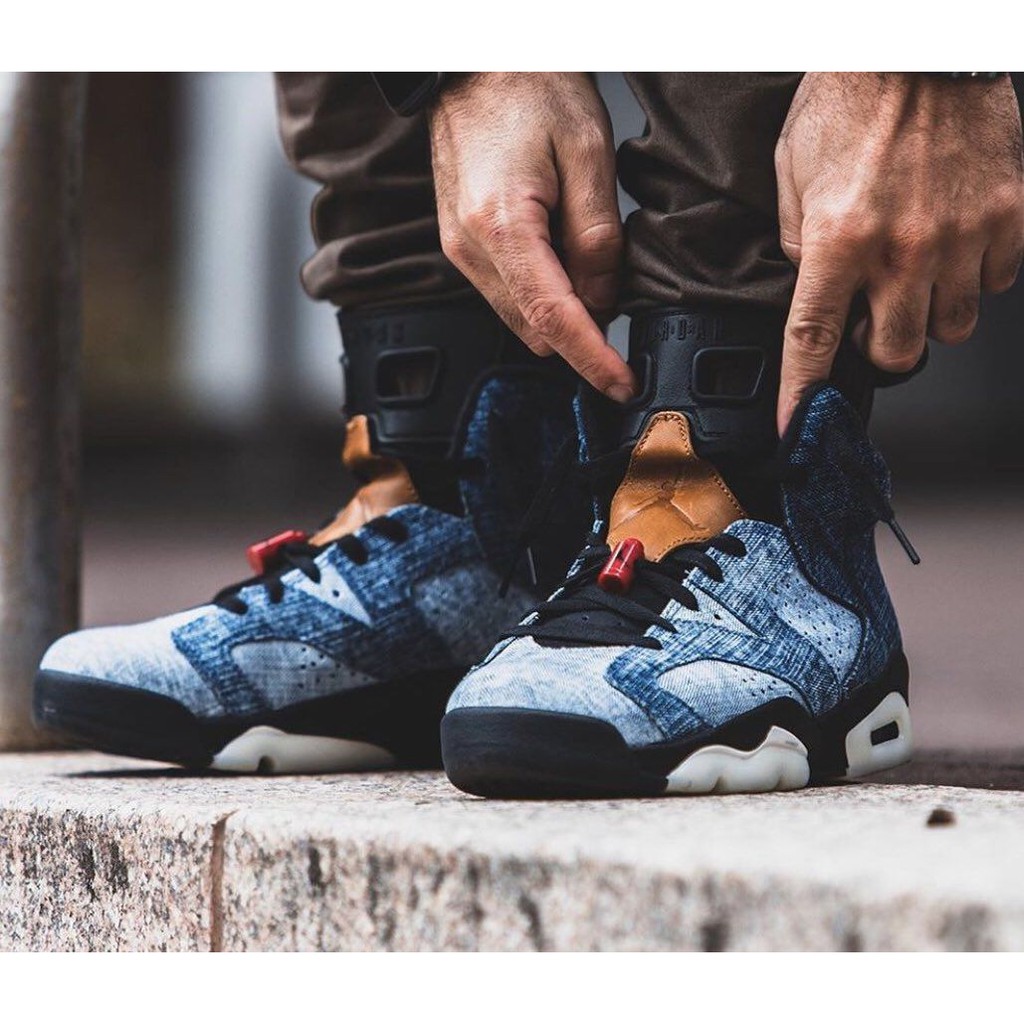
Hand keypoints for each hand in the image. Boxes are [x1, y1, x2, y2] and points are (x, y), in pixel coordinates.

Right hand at [430, 72, 636, 401]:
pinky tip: (563, 256)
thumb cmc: (530, 88)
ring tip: (591, 262)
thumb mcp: (588, 152)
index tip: (622, 385)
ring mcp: (459, 248)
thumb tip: (603, 301)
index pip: (552, 317)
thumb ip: (598, 236)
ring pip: (519, 315)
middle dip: (582, 333)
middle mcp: (470, 248)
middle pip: (533, 327)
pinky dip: (542, 292)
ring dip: (561, 311)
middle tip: (621, 302)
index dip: (591, 358)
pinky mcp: (459, 243)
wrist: (474, 61)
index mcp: (501, 226)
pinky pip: (506, 291)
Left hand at [775, 73, 1023, 432]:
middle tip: (875, 313)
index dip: (801, 394)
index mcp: (837, 240)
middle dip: (882, 346)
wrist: (921, 40)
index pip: (813, 340)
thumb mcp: (792, 174)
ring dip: (930, 312)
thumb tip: (810, 286)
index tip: (795, 428)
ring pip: (952, 325)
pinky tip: (956, 239)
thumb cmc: (849, 98)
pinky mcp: (1010, 214)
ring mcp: (962, 234)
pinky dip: (976, 273)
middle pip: (897, 352)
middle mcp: (902, 248)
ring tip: (918, 269)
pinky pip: (997, 281)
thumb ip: (799, 241)